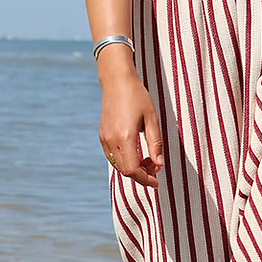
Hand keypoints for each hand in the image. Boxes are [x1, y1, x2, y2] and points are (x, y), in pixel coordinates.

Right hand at [98, 58, 163, 187]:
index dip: (145, 179)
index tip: (157, 181)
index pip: (132, 169)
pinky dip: (125, 160)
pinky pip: (113, 156)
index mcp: (124, 137)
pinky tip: (138, 153)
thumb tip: (160, 165)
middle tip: (156, 168)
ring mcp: (104, 139)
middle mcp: (111, 140)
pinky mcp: (102, 136)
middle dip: (142, 175)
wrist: (116, 81)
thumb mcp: (152, 119)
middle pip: (125, 170)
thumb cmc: (137, 96)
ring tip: (149, 160)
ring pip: (118, 165)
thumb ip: (156, 143)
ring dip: (133, 168)